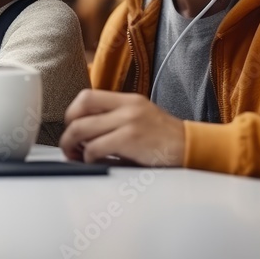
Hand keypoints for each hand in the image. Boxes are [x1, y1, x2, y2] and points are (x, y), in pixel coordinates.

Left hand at [59, 89, 184, 166]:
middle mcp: (127, 106)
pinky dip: (88, 158)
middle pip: (79, 111)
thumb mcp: (141, 118)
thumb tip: (84, 134)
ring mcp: (129, 121)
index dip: (72, 113)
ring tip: (79, 157)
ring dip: (73, 146)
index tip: (72, 129)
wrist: (192, 148)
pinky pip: (95, 147)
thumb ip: (116, 119)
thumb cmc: (165, 140)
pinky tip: (95, 162)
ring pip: (82, 129)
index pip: (86, 96)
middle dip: (68, 131)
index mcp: (128, 99)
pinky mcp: (130, 139)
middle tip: (70, 146)